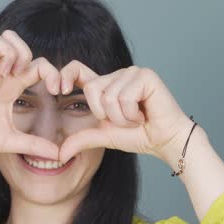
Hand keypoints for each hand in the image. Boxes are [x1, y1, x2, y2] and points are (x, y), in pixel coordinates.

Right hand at [0, 30, 62, 160]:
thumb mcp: (11, 141)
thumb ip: (34, 145)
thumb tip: (58, 155)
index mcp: (11, 86)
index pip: (36, 64)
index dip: (52, 71)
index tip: (57, 91)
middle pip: (15, 41)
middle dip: (26, 52)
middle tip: (24, 75)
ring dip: (6, 50)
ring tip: (6, 71)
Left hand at [54, 63, 192, 162]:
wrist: (165, 142)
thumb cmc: (139, 136)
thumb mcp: (104, 136)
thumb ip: (81, 139)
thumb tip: (59, 154)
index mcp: (105, 85)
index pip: (77, 69)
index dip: (65, 75)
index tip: (59, 90)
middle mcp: (117, 75)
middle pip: (92, 89)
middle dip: (106, 114)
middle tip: (125, 120)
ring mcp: (132, 73)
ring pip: (109, 96)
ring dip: (122, 117)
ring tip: (137, 118)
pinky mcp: (145, 76)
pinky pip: (124, 97)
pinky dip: (132, 113)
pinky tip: (145, 114)